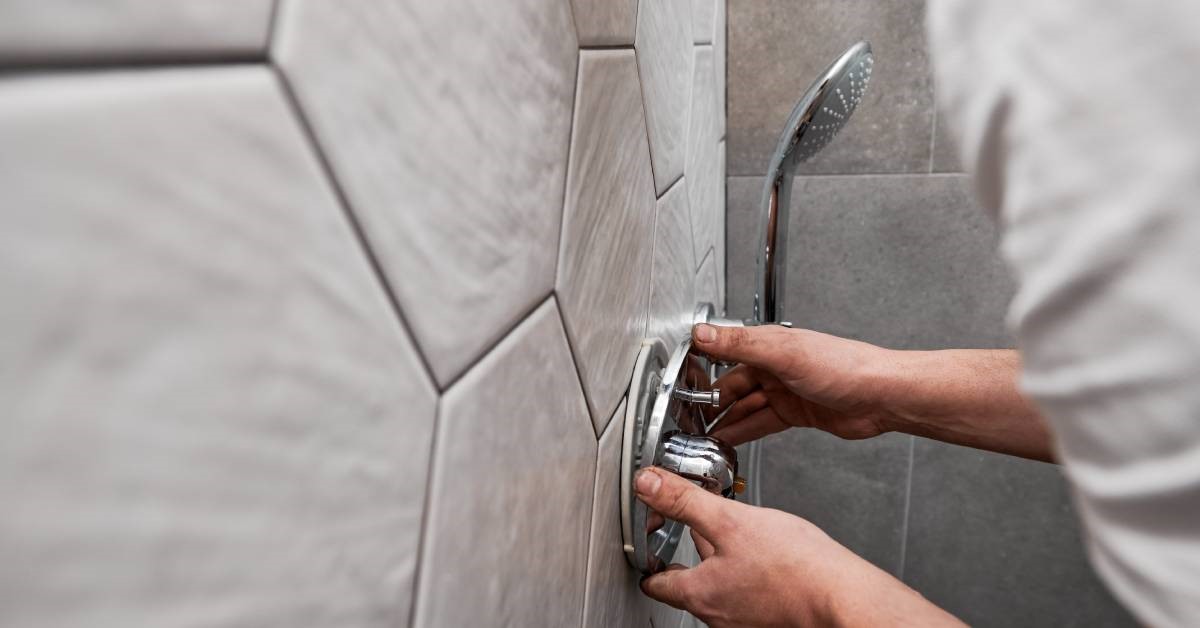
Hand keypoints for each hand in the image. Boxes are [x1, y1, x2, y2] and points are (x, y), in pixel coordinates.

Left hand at [636, 467, 963, 627]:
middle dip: (692, 547)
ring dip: (723, 555)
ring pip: (721, 581)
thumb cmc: (796, 568)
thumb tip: (647, 484)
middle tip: (697, 520)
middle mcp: (718, 614)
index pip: (655, 582)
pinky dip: (749, 568)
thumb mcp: (730, 521)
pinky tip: (767, 551)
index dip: (650, 554)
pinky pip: (748, 588)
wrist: (843, 596)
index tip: (652, 533)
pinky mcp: (770, 615)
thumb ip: (684, 502)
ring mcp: (745, 619)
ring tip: (738, 530)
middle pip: (689, 579)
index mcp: (699, 594)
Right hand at [694, 323, 898, 444]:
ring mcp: (785, 390)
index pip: (724, 354)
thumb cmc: (846, 367)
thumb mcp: (785, 353)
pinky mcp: (796, 412)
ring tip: (702, 435)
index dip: (701, 370)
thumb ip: (740, 344)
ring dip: (724, 421)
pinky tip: (730, 439)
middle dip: (710, 403)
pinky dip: (743, 431)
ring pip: (744, 407)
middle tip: (689, 420)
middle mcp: (774, 366)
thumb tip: (703, 333)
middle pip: (731, 386)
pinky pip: (761, 422)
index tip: (679, 384)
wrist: (882, 396)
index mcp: (768, 345)